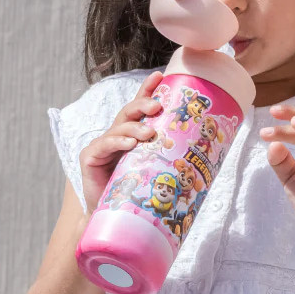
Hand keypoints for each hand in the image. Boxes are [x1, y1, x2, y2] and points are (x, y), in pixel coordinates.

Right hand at [78, 70, 163, 214]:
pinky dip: (118, 142)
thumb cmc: (137, 192)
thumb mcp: (155, 170)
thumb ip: (168, 158)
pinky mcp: (90, 157)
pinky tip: (129, 144)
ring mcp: (102, 145)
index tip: (161, 75)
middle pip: (129, 111)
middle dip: (144, 103)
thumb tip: (205, 153)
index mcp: (133, 134)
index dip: (148, 89)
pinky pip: (104, 145)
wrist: (113, 218)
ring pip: (120, 126)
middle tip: (158, 106)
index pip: (141, 108)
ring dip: (135, 127)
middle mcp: (117, 135)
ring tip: (149, 133)